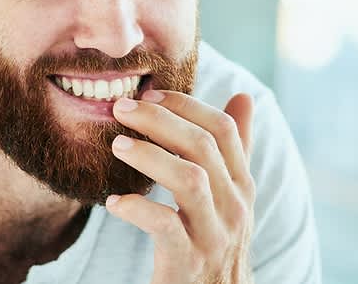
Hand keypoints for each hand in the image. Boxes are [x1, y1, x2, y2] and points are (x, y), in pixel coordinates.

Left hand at [106, 89, 255, 283]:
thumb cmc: (214, 238)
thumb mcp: (229, 194)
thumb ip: (234, 149)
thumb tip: (244, 96)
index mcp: (242, 184)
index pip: (223, 129)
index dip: (187, 105)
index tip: (150, 94)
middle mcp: (235, 206)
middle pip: (203, 147)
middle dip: (161, 121)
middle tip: (121, 108)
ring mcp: (214, 235)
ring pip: (190, 180)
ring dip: (150, 157)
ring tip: (117, 145)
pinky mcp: (189, 262)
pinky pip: (166, 227)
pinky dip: (138, 209)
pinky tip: (114, 203)